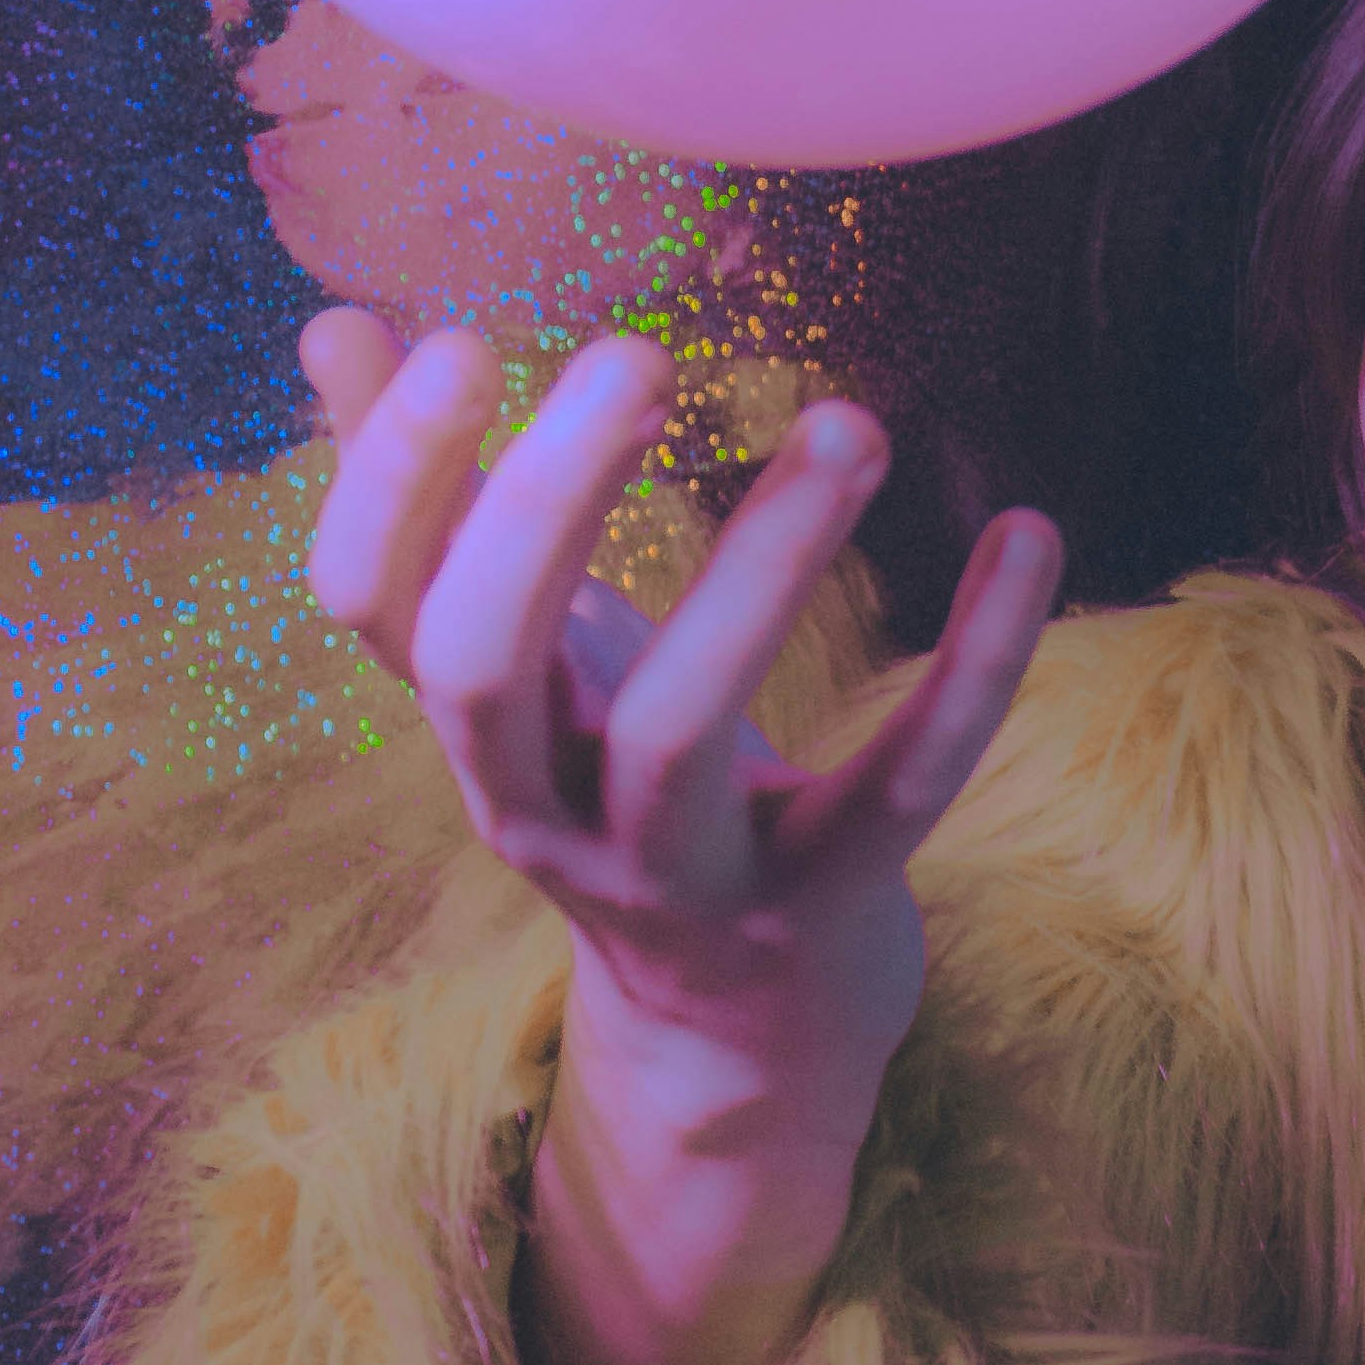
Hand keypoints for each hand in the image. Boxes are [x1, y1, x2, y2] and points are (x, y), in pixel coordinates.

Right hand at [300, 308, 1063, 1364]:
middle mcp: (546, 811)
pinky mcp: (824, 906)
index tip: (466, 341)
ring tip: (852, 422)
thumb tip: (333, 327)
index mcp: (475, 729)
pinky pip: (902, 786)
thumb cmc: (621, 789)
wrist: (734, 1038)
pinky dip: (975, 662)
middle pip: (485, 665)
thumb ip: (436, 505)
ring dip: (763, 566)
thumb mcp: (531, 660)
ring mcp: (681, 875)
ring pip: (681, 734)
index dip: (391, 482)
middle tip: (634, 353)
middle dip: (544, 503)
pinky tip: (1031, 532)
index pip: (372, 605)